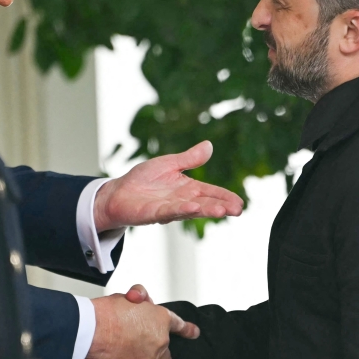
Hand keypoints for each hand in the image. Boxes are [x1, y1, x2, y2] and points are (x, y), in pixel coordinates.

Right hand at [84, 285, 197, 358]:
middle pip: (166, 355)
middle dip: (158, 354)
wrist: (91, 328)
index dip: (187, 329)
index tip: (193, 332)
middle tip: (144, 351)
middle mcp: (158, 343)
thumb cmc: (106, 313)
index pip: (178, 325)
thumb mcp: (127, 296)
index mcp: (161, 320)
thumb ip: (138, 295)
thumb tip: (138, 295)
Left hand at [93, 141, 244, 231]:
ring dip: (206, 210)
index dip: (225, 197)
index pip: (211, 193)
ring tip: (221, 211)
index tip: (240, 202)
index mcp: (188, 188)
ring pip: (191, 210)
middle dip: (221, 207)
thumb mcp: (169, 164)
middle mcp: (182, 201)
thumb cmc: (143, 180)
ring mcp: (169, 209)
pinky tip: (193, 208)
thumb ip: (189, 158)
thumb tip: (209, 145)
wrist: (118, 192)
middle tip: (238, 210)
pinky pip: (170, 211)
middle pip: (205, 204)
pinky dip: (182, 210)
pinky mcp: (154, 213)